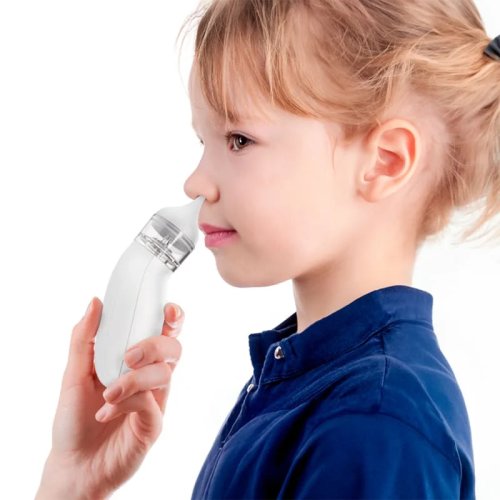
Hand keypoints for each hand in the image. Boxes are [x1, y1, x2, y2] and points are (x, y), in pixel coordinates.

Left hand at [36, 298, 183, 498]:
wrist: (73, 465)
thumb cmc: (75, 420)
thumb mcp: (73, 374)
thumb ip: (83, 339)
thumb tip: (95, 303)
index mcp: (136, 361)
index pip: (163, 332)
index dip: (172, 317)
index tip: (167, 309)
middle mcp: (150, 377)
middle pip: (173, 347)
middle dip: (154, 344)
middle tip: (129, 356)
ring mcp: (155, 400)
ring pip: (163, 373)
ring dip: (133, 379)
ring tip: (108, 394)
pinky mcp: (154, 423)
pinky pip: (150, 403)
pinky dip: (126, 402)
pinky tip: (106, 411)